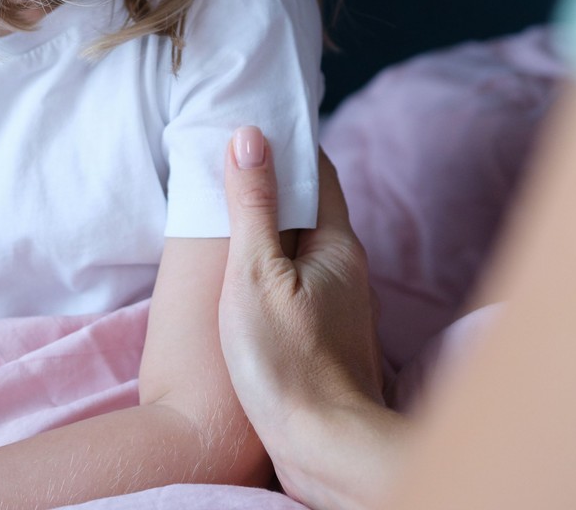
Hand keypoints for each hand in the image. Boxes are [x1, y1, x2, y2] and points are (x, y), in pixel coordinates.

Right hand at [219, 127, 386, 456]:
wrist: (325, 447)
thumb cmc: (287, 361)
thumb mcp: (255, 273)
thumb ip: (253, 205)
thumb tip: (250, 134)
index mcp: (338, 244)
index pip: (317, 173)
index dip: (284, 146)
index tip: (247, 129)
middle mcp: (350, 270)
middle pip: (312, 211)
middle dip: (274, 189)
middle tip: (226, 173)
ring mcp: (342, 308)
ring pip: (305, 253)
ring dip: (273, 235)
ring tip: (228, 227)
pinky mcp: (328, 341)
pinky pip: (300, 289)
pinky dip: (274, 275)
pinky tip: (245, 288)